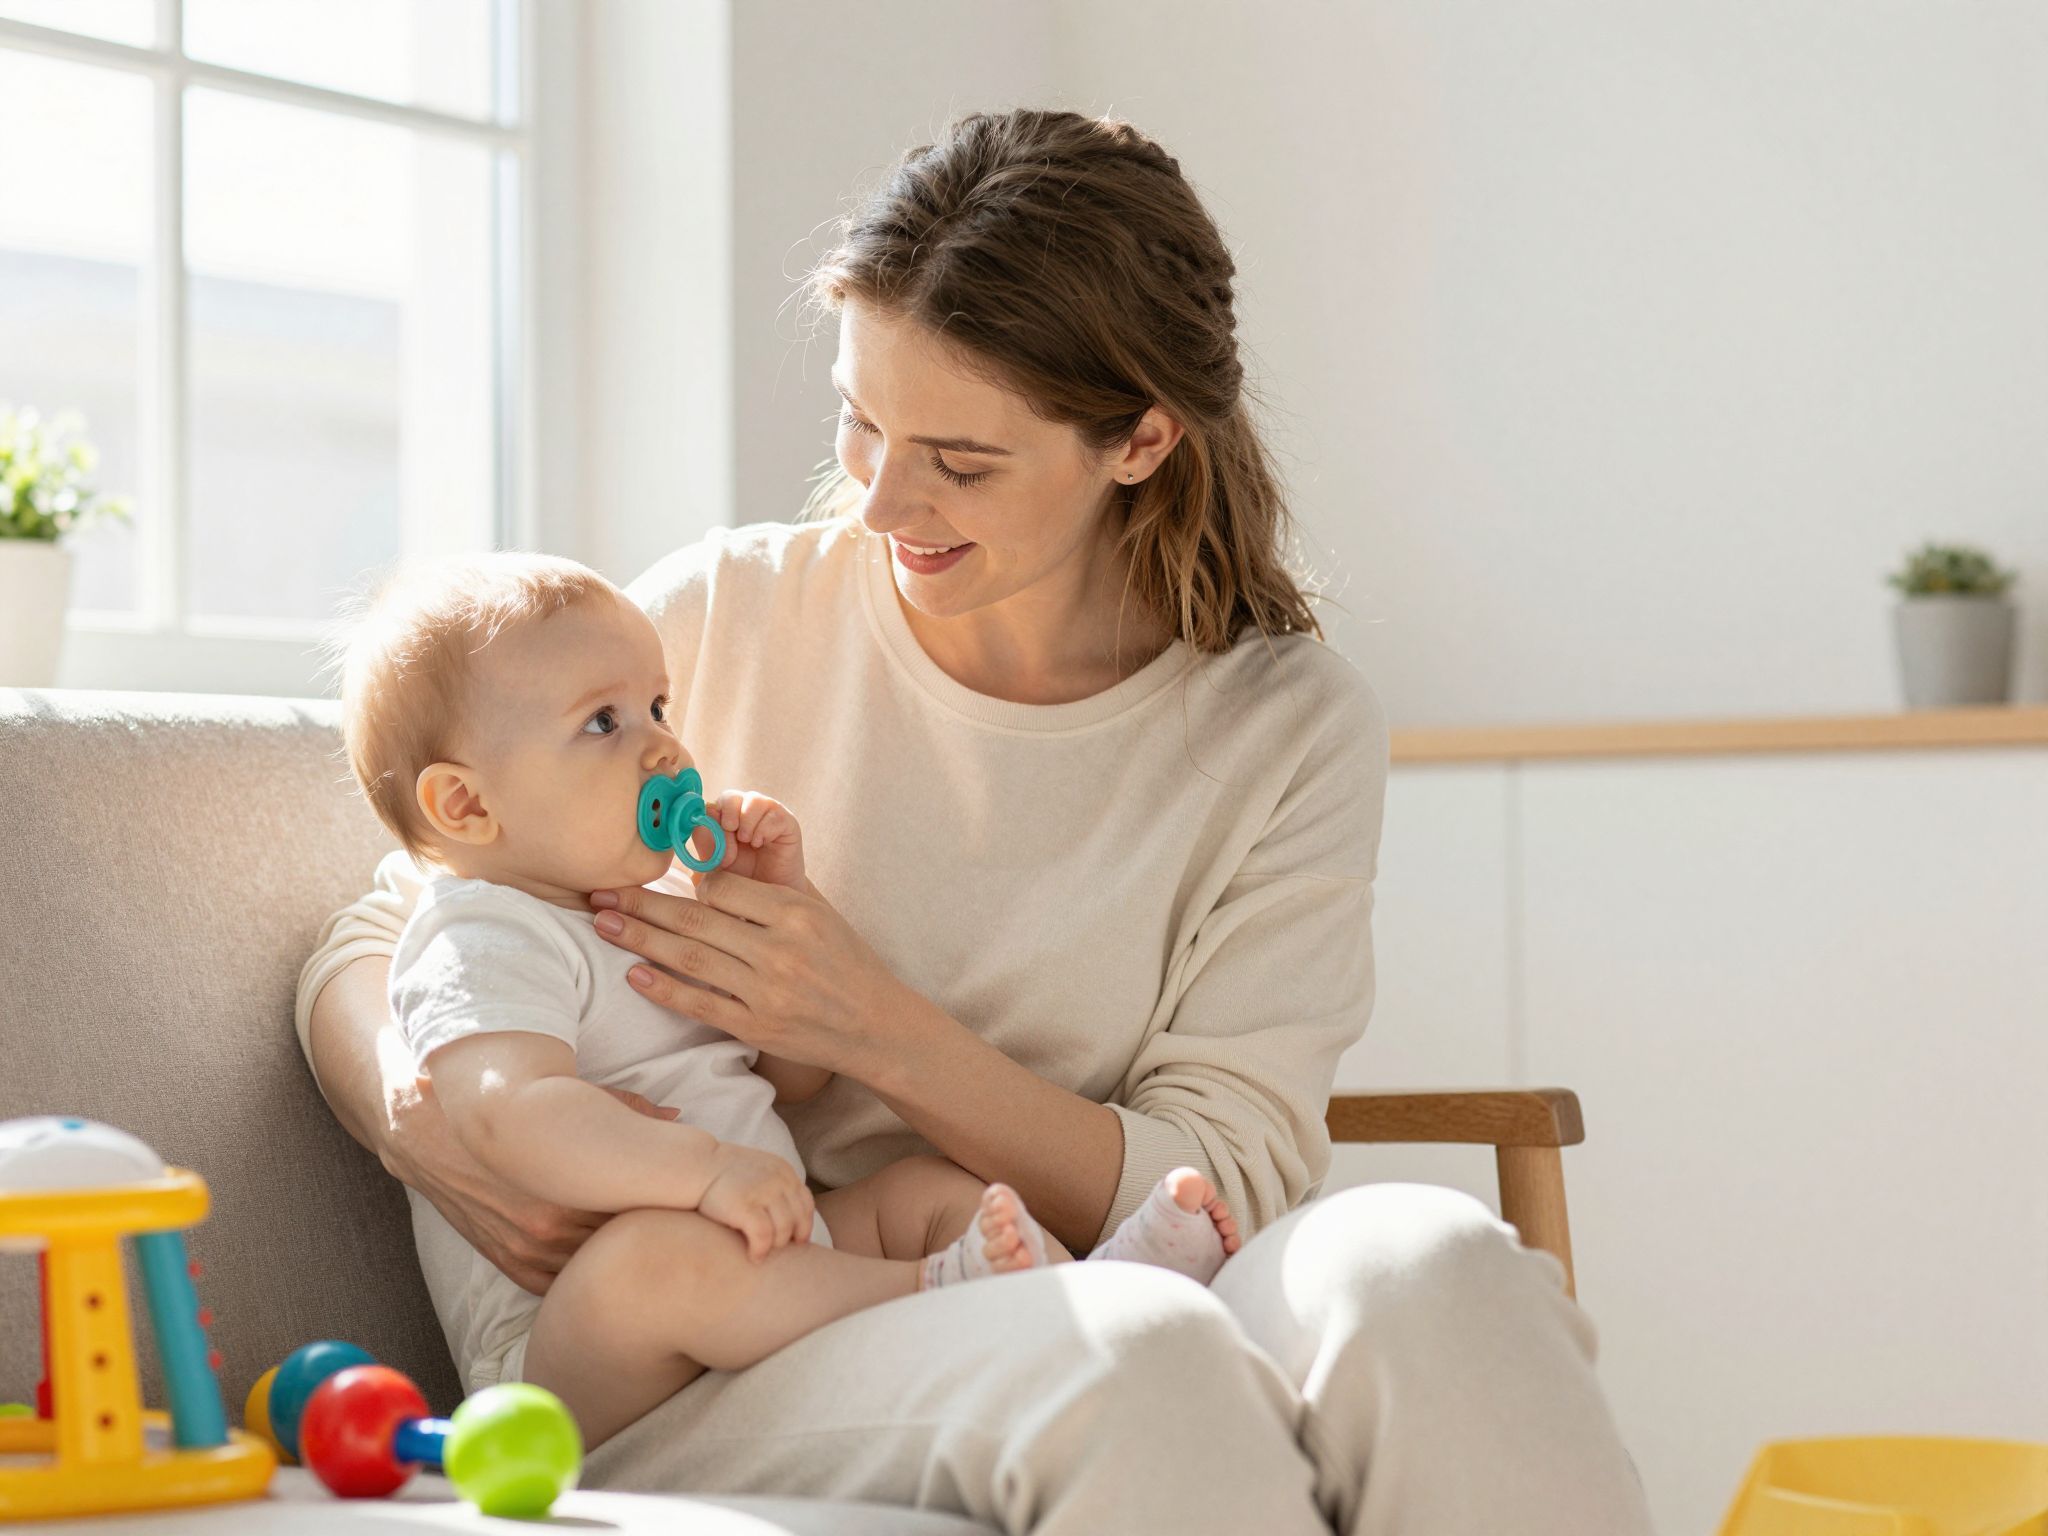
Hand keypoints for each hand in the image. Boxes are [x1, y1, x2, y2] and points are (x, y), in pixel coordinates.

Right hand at [382, 1076, 678, 1294]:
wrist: (430, 1130)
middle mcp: (550, 1229)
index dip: (669, 1205)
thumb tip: (677, 1115)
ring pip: (595, 1268)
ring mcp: (529, 1252)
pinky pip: (563, 1283)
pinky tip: (601, 1253)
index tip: (688, 1197)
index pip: (643, 1212)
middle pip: (623, 1244)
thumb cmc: (506, 1107)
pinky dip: (584, 1270)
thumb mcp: (568, 1099)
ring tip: (639, 1238)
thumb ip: (627, 1109)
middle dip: (648, 1230)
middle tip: (672, 1217)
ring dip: (615, 1254)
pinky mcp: (513, 1265)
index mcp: (571, 1189)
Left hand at [587, 873, 922, 1080]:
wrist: (876, 1024)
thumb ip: (767, 895)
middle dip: (641, 904)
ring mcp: (767, 990)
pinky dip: (664, 989)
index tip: (645, 874)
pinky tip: (634, 976)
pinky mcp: (758, 1026)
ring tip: (605, 925)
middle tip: (600, 893)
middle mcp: (779, 949)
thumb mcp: (818, 913)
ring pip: (690, 958)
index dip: (681, 880)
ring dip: (641, 940)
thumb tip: (707, 875)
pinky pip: (701, 1004)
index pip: (722, 888)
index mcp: (795, 912)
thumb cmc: (844, 960)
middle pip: (695, 919)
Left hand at [693, 790, 804, 887]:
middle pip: (730, 796)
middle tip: (733, 842)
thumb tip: (698, 822)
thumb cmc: (742, 881)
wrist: (769, 898)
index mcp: (724, 819)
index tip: (715, 844)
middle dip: (728, 818)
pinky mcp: (786, 821)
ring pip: (752, 799)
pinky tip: (762, 843)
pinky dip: (763, 829)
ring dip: (747, 823)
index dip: (710, 821)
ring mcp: (766, 814)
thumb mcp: (717, 865)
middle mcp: (744, 811)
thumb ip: (706, 844)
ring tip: (750, 843)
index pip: (711, 804)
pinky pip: (772, 813)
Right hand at [696, 1143, 814, 1261]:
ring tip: (762, 1252)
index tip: (796, 1241)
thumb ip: (775, 1186)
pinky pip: (764, 1237)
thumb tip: (788, 1215)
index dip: (804, 1225)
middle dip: (790, 1238)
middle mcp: (778, 1180)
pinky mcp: (745, 1206)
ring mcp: (763, 1192)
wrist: (695, 1165)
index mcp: (783, 1171)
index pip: (806, 1203)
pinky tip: (754, 1257)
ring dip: (775, 1246)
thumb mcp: (758, 1171)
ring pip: (784, 1230)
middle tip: (777, 1250)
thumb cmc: (723, 1174)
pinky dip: (761, 1250)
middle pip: (798, 1218)